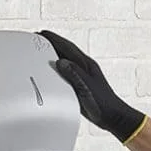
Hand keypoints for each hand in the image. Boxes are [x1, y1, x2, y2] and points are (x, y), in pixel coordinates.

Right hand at [38, 29, 146, 143]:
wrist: (111, 116)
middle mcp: (84, 67)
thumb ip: (73, 74)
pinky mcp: (80, 85)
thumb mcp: (86, 87)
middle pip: (66, 51)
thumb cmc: (102, 102)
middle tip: (38, 40)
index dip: (54, 39)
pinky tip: (51, 71)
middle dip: (52, 44)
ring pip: (66, 61)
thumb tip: (60, 61)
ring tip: (41, 52)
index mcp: (86, 64)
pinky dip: (57, 69)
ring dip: (54, 55)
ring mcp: (82, 76)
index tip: (42, 34)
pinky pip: (66, 72)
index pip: (67, 47)